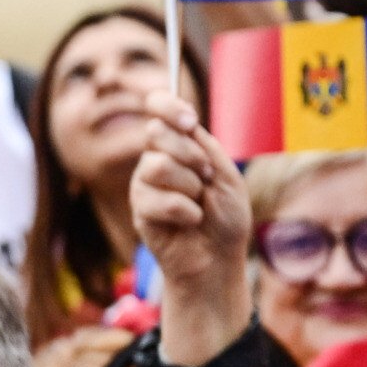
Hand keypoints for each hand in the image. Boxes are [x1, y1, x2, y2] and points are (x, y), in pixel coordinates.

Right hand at [131, 93, 253, 366]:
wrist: (219, 260)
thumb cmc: (226, 219)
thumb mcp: (226, 175)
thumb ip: (205, 147)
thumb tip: (183, 126)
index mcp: (179, 144)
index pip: (158, 108)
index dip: (168, 106)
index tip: (189, 120)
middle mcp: (157, 160)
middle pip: (155, 133)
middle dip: (189, 154)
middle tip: (206, 177)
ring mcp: (145, 185)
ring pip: (156, 166)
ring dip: (188, 186)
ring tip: (199, 204)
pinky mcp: (140, 211)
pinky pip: (156, 199)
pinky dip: (184, 211)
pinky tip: (190, 222)